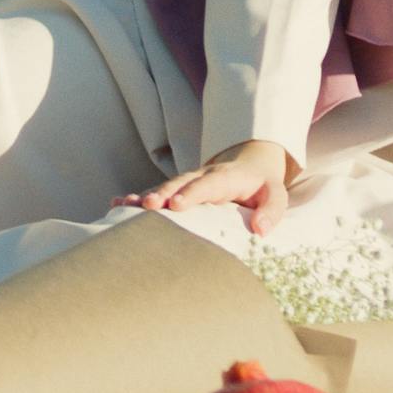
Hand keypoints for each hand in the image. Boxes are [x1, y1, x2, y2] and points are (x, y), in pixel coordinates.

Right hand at [126, 140, 293, 233]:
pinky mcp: (176, 191)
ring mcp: (186, 183)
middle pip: (180, 183)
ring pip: (163, 187)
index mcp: (226, 177)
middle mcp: (202, 176)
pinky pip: (156, 194)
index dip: (192, 193)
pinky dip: (136, 198)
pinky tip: (116, 204)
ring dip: (144, 196)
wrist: (250, 163)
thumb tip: (260, 229)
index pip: (209, 184)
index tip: (176, 204)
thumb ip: (272, 210)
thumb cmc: (262, 186)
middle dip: (163, 193)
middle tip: (148, 206)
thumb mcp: (276, 195)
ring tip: (123, 205)